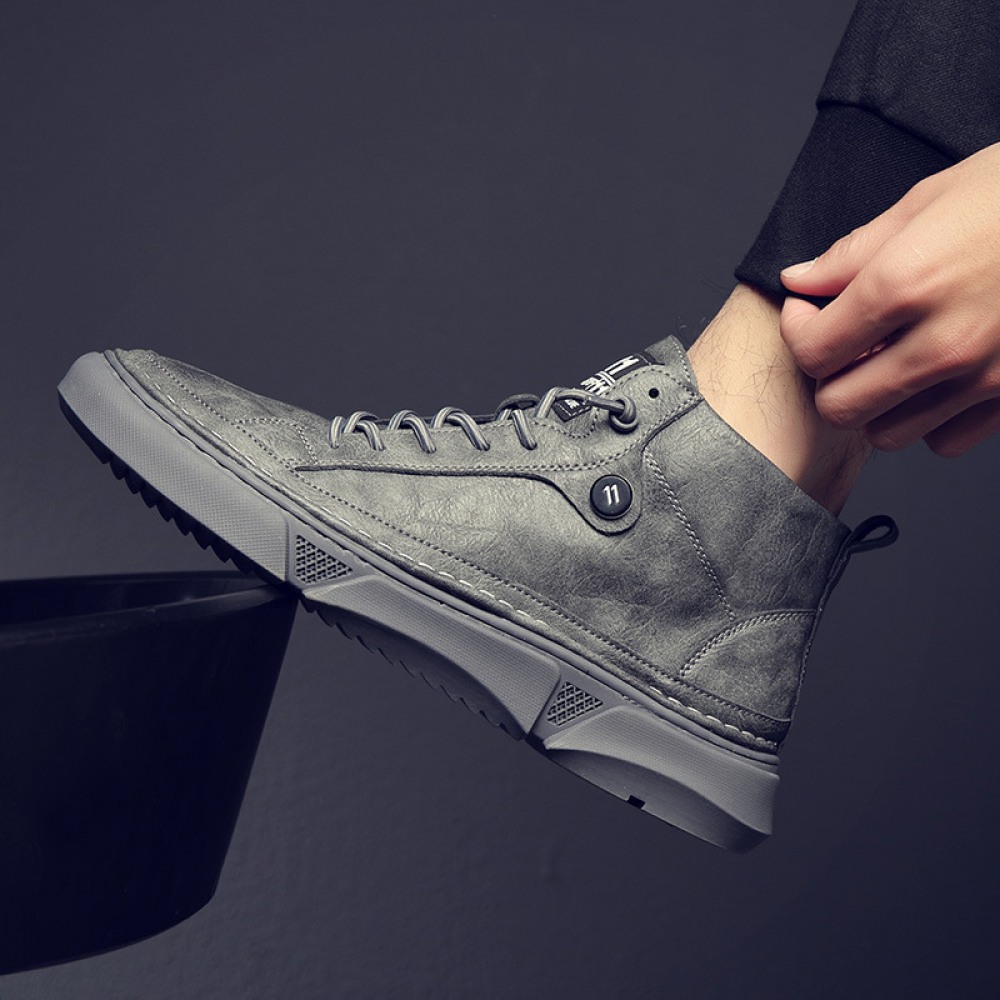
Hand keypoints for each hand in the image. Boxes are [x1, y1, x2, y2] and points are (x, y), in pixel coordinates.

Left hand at [779, 142, 999, 456]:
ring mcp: (983, 376)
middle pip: (840, 407)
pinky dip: (928, 419)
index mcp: (907, 284)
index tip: (807, 311)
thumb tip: (800, 280)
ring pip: (886, 434)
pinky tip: (933, 379)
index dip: (797, 330)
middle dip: (829, 378)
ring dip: (875, 404)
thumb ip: (853, 253)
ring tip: (887, 361)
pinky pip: (944, 440)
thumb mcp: (929, 200)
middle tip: (842, 344)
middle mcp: (942, 341)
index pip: (812, 349)